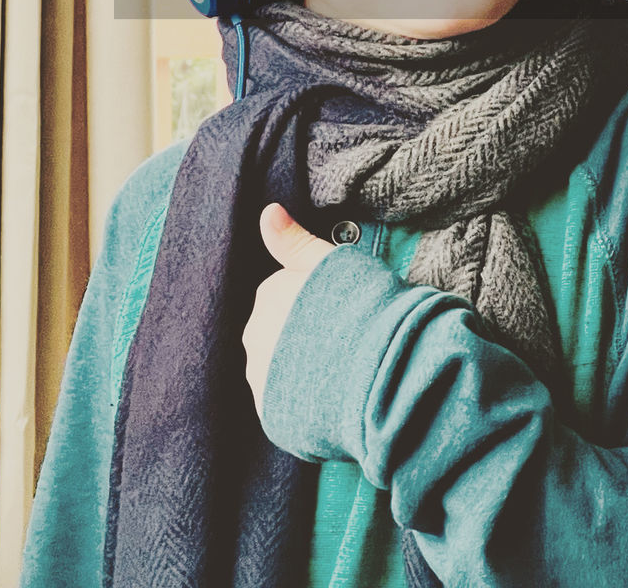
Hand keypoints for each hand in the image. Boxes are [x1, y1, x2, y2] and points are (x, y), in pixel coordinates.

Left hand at [242, 203, 337, 417]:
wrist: (373, 367)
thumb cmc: (357, 305)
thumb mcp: (328, 260)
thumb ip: (293, 240)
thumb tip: (267, 211)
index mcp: (268, 296)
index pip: (286, 299)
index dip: (318, 306)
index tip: (341, 312)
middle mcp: (255, 336)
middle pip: (278, 334)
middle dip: (303, 339)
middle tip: (343, 342)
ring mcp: (261, 378)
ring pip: (279, 371)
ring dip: (302, 372)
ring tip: (341, 372)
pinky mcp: (272, 415)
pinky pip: (285, 405)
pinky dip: (304, 404)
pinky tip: (332, 399)